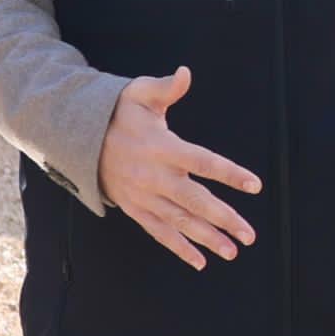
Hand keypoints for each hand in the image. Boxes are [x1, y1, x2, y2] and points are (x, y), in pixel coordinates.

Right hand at [98, 68, 262, 266]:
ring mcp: (143, 196)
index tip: (255, 185)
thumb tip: (185, 74)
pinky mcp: (134, 208)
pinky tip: (200, 262)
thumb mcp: (138, 93)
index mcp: (161, 147)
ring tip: (232, 252)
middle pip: (194, 200)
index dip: (229, 173)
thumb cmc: (118, 114)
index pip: (202, 162)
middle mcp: (154, 176)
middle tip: (249, 234)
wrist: (79, 139)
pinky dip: (179, 248)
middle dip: (224, 218)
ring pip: (179, 221)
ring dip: (206, 238)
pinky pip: (159, 232)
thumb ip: (164, 87)